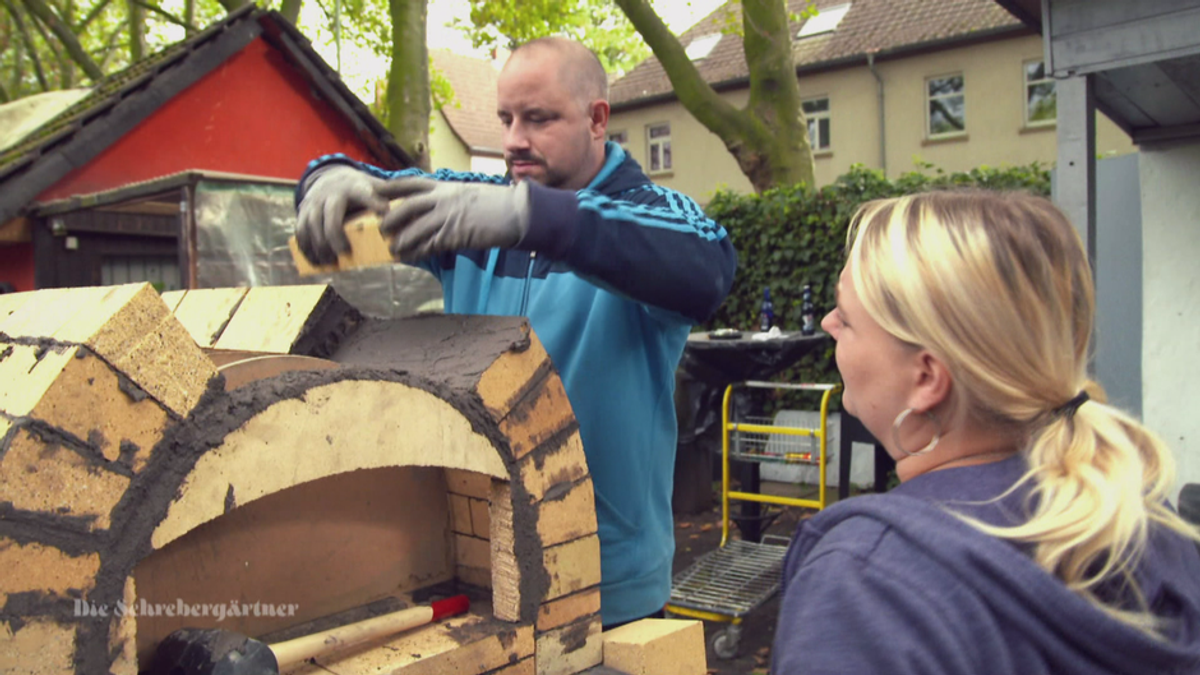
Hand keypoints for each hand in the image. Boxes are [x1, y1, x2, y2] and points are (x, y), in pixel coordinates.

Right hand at [295, 165, 389, 264]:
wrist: (333, 179)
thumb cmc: (361, 191)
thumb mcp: (377, 190)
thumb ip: (393, 199)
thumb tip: (417, 211)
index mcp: (355, 188)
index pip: (366, 195)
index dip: (374, 204)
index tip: (384, 215)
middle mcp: (332, 194)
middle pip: (331, 216)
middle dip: (335, 237)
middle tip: (344, 254)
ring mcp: (314, 203)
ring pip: (311, 225)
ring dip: (319, 246)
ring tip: (329, 263)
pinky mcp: (303, 212)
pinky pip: (300, 231)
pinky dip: (306, 248)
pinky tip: (314, 262)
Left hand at [378, 178, 530, 260]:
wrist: (516, 212)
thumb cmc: (496, 203)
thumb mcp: (469, 193)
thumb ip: (450, 198)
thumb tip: (438, 205)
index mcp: (446, 187)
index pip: (412, 183)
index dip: (391, 187)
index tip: (374, 189)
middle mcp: (444, 199)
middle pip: (407, 207)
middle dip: (391, 219)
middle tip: (381, 229)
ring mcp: (449, 217)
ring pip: (415, 229)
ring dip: (402, 241)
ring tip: (393, 249)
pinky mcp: (456, 235)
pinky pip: (430, 245)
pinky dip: (418, 252)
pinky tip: (410, 257)